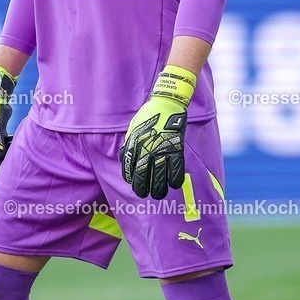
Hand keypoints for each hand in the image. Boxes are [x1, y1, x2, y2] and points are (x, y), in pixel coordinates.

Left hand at [120, 66, 196, 198]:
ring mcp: (162, 150)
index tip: (133, 185)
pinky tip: (173, 185)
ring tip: (158, 194)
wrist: (166, 104)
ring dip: (159, 188)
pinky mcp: (176, 149)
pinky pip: (176, 169)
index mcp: (135, 144)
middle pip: (144, 175)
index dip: (131, 179)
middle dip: (143, 188)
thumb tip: (123, 158)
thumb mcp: (132, 129)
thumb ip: (128, 145)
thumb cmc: (148, 117)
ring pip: (160, 176)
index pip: (130, 168)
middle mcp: (147, 149)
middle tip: (145, 194)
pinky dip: (175, 179)